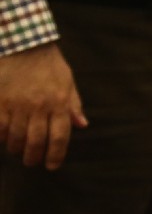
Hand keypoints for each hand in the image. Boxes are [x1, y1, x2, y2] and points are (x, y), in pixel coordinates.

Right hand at [0, 42, 86, 168]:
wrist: (25, 47)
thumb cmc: (49, 65)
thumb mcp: (68, 82)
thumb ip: (73, 105)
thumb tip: (82, 125)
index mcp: (59, 102)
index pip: (60, 136)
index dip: (56, 155)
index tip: (52, 166)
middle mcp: (39, 106)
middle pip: (36, 142)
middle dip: (34, 157)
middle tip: (32, 162)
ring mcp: (18, 105)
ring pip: (16, 138)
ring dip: (16, 149)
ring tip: (18, 151)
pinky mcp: (1, 103)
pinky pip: (0, 128)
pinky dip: (2, 138)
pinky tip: (5, 139)